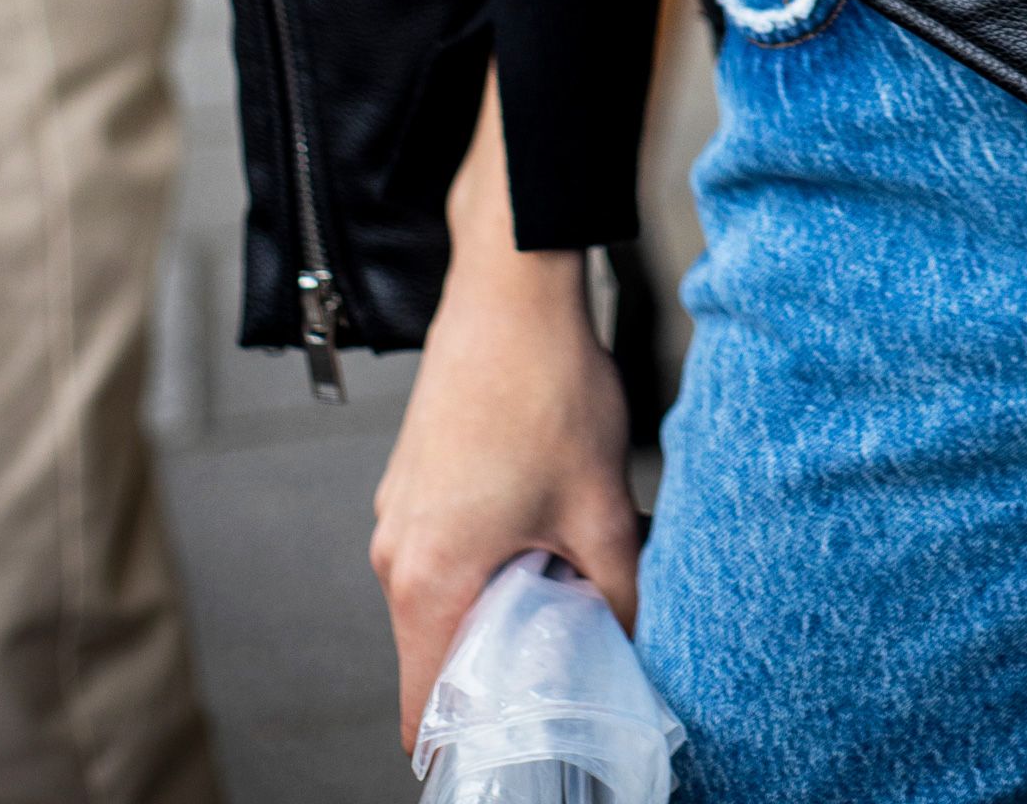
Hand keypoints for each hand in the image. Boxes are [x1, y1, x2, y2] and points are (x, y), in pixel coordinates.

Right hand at [370, 73, 641, 751]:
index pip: (423, 708)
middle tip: (567, 660)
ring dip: (497, 603)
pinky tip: (542, 526)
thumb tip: (633, 647)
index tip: (518, 745)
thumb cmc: (546, 386)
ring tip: (565, 582)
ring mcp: (398, 510)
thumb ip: (618, 594)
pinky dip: (485, 557)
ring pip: (442, 597)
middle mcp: (394, 552)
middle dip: (499, 667)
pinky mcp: (413, 476)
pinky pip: (441, 548)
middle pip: (436, 653)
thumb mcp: (601, 505)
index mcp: (425, 577)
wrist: (512, 280)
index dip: (469, 741)